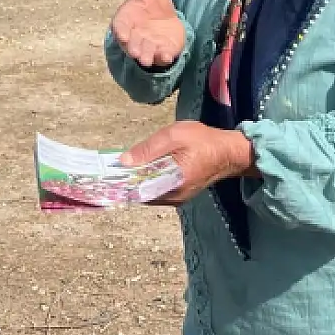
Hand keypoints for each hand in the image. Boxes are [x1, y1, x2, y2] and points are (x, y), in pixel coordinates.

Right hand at [111, 0, 185, 68]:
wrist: (168, 21)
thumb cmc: (154, 5)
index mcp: (127, 20)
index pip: (120, 26)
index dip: (121, 31)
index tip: (123, 36)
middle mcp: (135, 35)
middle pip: (131, 43)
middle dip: (133, 48)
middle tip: (135, 52)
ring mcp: (148, 45)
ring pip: (145, 52)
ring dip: (145, 56)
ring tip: (146, 59)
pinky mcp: (162, 52)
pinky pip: (161, 57)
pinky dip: (163, 58)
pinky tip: (166, 56)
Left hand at [120, 121, 255, 204]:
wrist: (228, 152)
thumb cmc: (202, 141)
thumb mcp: (174, 136)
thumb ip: (148, 149)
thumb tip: (123, 161)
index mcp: (172, 183)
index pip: (138, 190)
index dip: (120, 182)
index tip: (106, 173)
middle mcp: (172, 197)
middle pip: (140, 193)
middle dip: (125, 180)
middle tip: (113, 166)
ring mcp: (176, 198)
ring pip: (147, 193)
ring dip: (135, 181)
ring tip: (125, 165)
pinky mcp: (178, 195)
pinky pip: (156, 191)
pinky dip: (146, 181)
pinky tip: (142, 168)